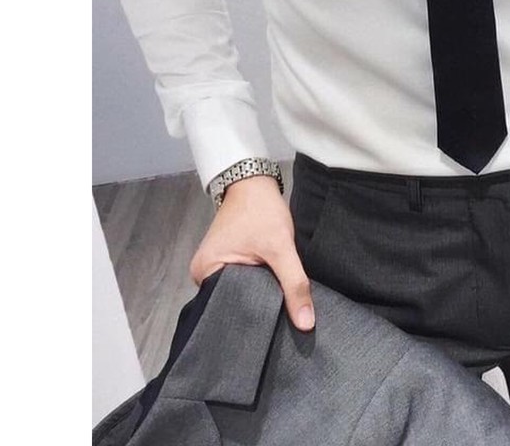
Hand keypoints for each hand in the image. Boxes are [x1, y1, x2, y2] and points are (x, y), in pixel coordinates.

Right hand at [189, 173, 315, 330]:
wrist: (255, 182)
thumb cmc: (261, 209)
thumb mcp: (280, 247)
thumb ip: (294, 284)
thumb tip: (305, 323)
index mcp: (204, 273)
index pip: (230, 309)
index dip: (255, 317)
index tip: (276, 327)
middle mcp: (204, 274)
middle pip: (235, 302)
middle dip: (258, 307)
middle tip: (281, 318)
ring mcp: (215, 267)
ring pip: (242, 292)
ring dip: (260, 294)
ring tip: (278, 305)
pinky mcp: (227, 262)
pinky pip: (243, 282)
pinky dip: (258, 284)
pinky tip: (272, 288)